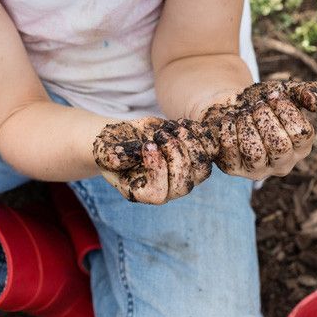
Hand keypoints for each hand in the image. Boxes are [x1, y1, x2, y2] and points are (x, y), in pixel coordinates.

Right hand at [93, 117, 217, 203]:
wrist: (127, 138)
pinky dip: (200, 134)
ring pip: (202, 169)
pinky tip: (181, 122)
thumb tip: (127, 157)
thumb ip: (112, 156)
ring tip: (172, 127)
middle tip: (161, 134)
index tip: (147, 145)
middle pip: (184, 184)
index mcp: (143, 192)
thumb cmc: (111, 147)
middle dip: (175, 155)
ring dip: (191, 144)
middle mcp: (167, 189)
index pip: (159, 193)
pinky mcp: (195, 158)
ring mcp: (185, 174)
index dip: (157, 170)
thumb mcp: (105, 150)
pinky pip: (211, 150)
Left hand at [201, 80, 316, 179]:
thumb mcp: (286, 92)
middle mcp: (282, 164)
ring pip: (255, 153)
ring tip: (244, 113)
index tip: (274, 95)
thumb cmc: (263, 101)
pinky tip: (230, 119)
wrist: (231, 106)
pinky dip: (229, 128)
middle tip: (257, 106)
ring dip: (247, 124)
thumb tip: (314, 102)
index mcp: (301, 147)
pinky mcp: (233, 168)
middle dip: (265, 118)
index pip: (301, 134)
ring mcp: (257, 170)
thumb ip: (306, 92)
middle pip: (279, 147)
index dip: (286, 110)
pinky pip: (230, 150)